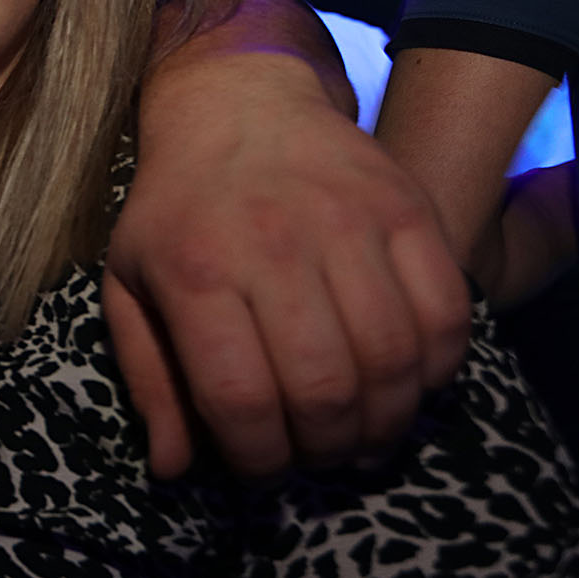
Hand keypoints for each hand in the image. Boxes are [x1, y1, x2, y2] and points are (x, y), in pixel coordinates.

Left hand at [112, 9, 468, 476]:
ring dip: (387, 423)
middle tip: (321, 458)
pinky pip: (447, 313)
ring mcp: (349, 224)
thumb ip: (152, 381)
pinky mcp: (408, 209)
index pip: (240, 399)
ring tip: (366, 438)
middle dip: (326, 450)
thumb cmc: (176, 213)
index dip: (259, 459)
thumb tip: (174, 471)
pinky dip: (438, 369)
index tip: (263, 472)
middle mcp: (274, 246)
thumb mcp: (131, 288)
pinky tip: (410, 386)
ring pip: (392, 359)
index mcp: (196, 272)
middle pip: (324, 389)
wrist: (237, 105)